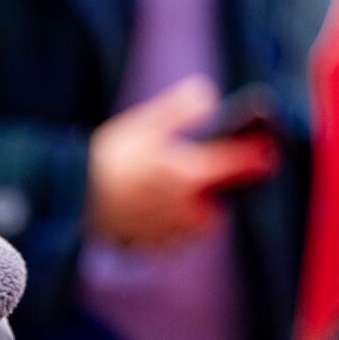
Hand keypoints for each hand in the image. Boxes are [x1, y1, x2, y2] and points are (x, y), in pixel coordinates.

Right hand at [85, 76, 279, 248]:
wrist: (69, 197)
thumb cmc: (105, 159)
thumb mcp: (142, 125)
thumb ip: (179, 109)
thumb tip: (208, 94)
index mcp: (187, 172)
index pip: (238, 165)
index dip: (257, 157)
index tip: (268, 153)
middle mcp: (184, 205)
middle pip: (219, 207)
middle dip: (217, 195)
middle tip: (204, 180)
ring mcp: (167, 229)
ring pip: (198, 229)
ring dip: (196, 216)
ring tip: (176, 200)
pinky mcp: (148, 245)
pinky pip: (172, 244)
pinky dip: (171, 233)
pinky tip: (155, 218)